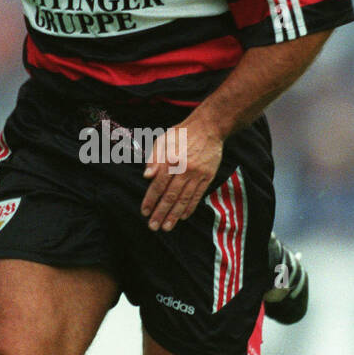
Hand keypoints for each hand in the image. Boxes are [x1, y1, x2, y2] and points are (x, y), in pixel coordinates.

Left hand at [140, 114, 222, 231]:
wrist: (208, 127)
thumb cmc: (181, 134)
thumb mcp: (163, 140)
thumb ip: (154, 159)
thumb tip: (146, 177)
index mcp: (170, 160)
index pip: (158, 185)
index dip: (150, 200)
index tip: (145, 212)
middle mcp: (184, 169)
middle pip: (170, 196)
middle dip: (160, 213)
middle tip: (153, 227)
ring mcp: (197, 174)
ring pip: (184, 199)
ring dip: (174, 215)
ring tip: (166, 227)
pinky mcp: (207, 177)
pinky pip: (197, 196)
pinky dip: (190, 208)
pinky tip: (182, 217)